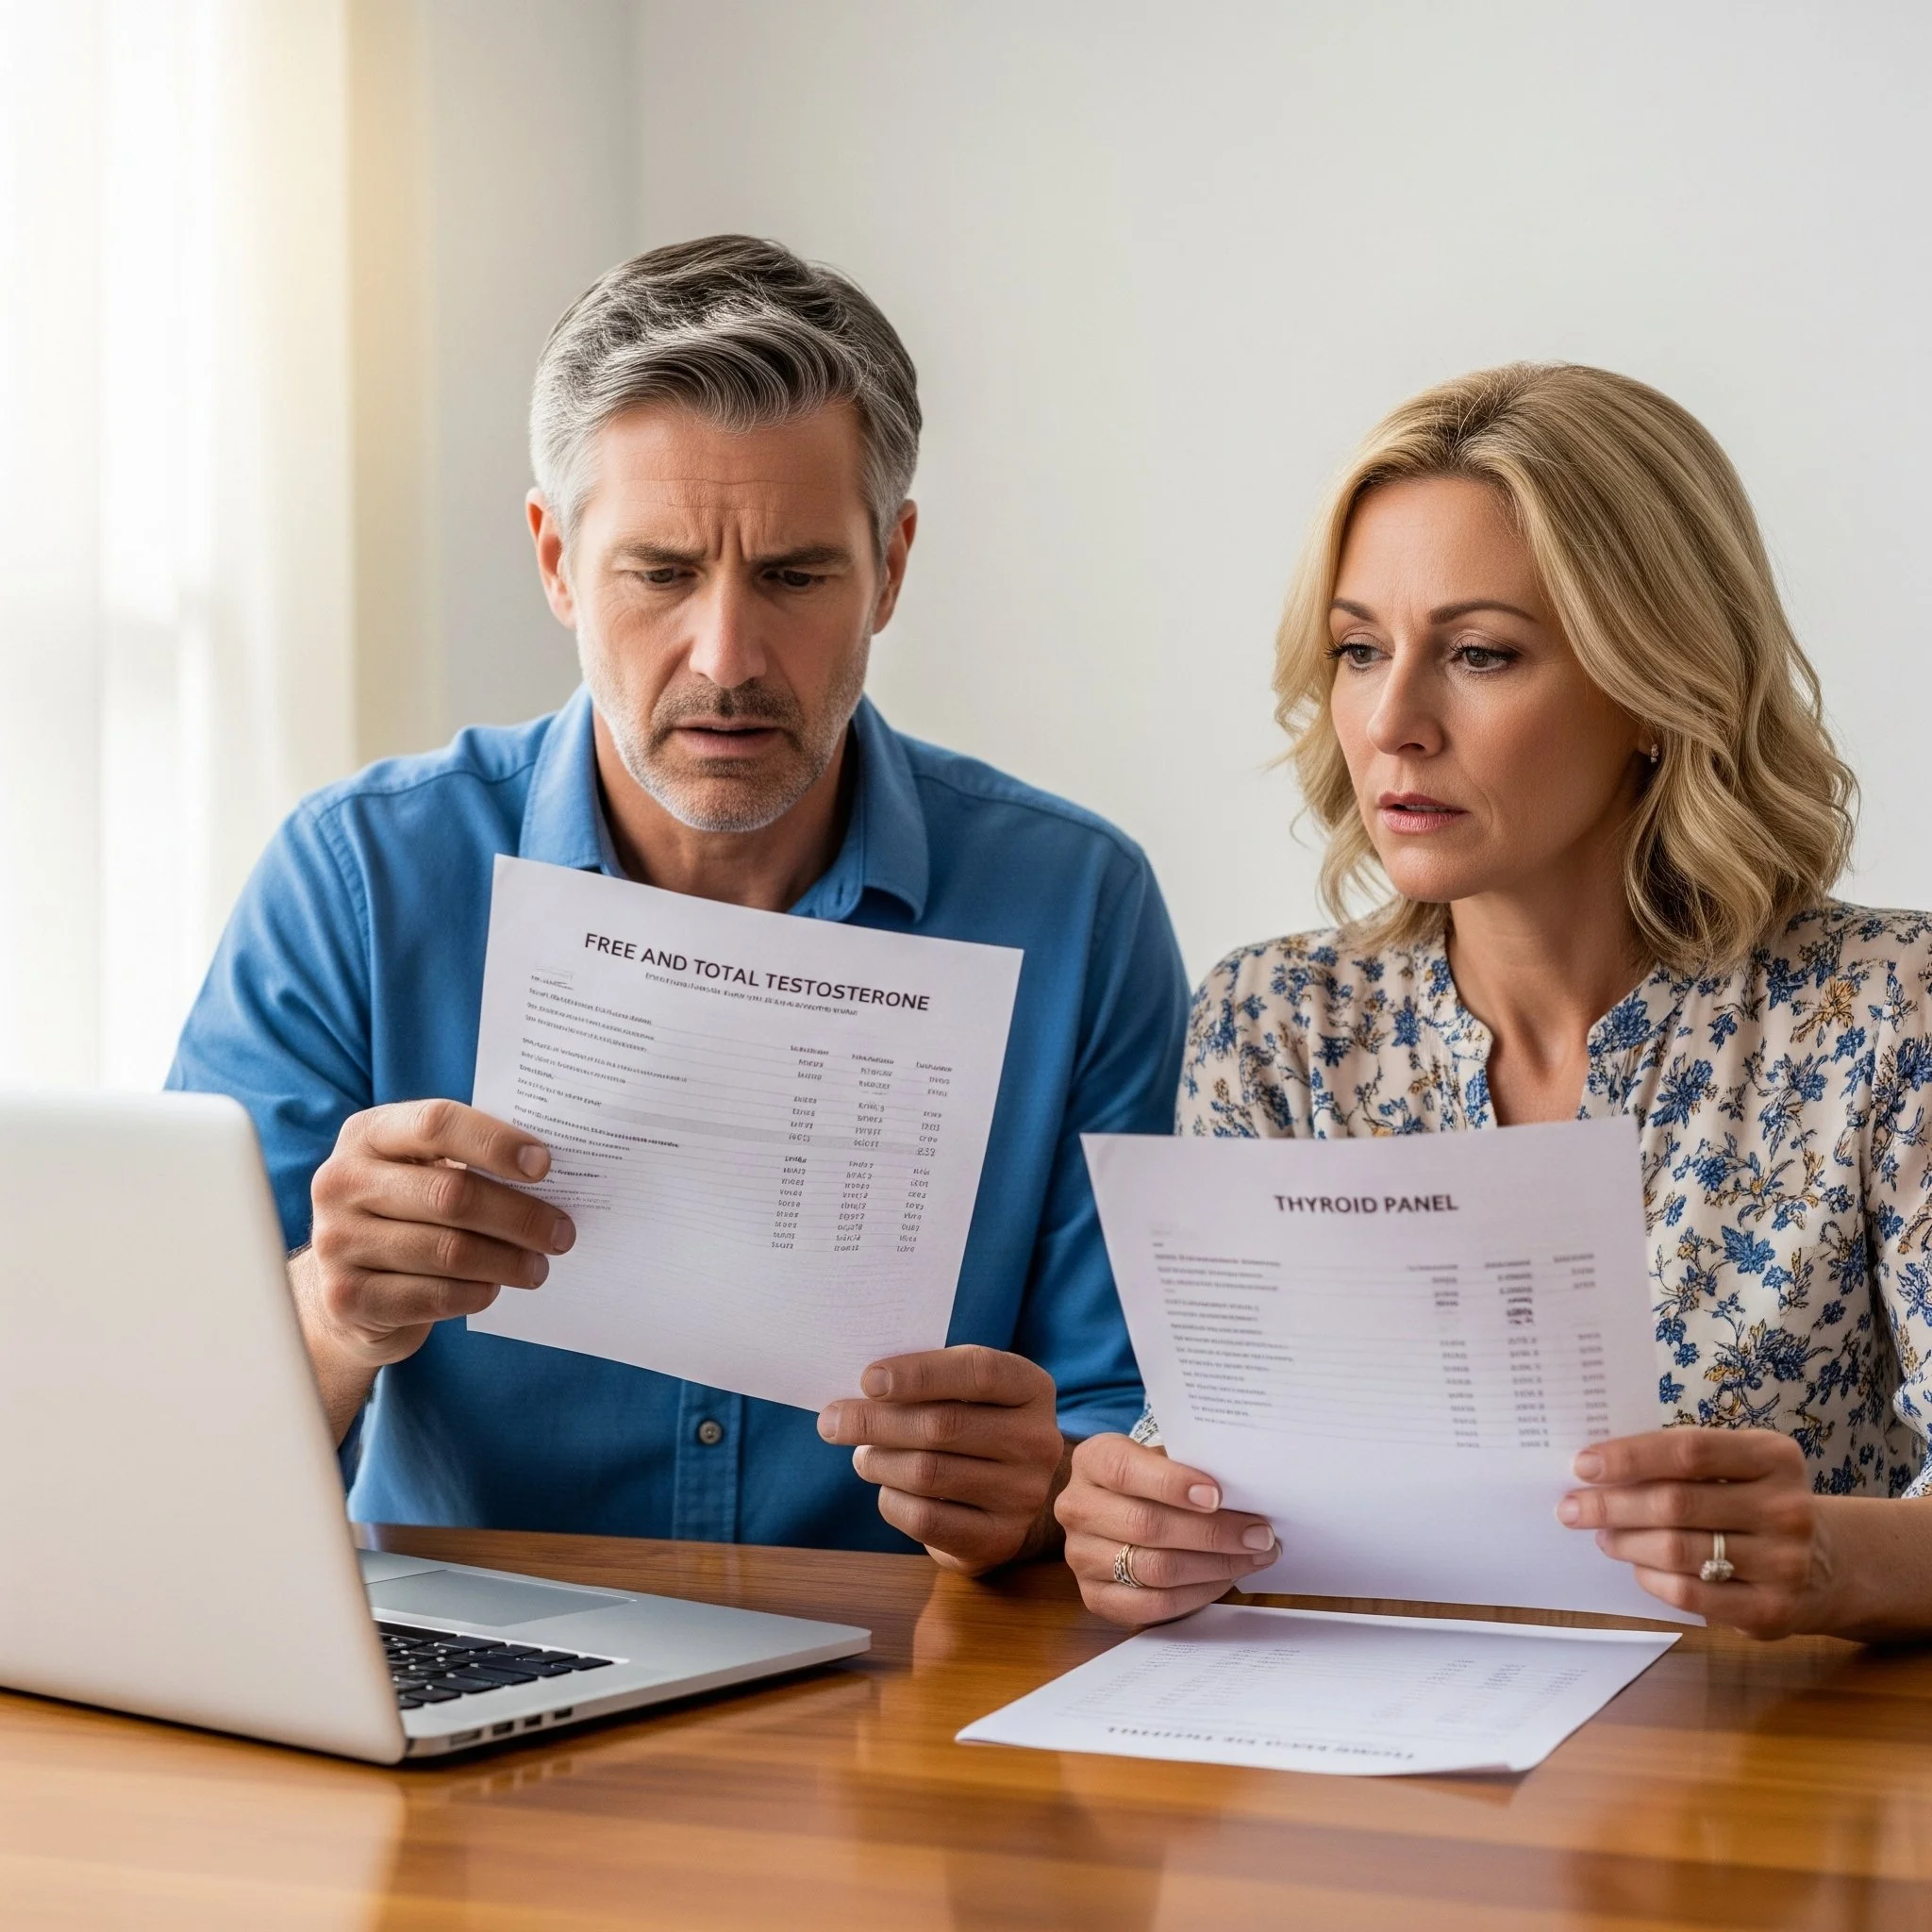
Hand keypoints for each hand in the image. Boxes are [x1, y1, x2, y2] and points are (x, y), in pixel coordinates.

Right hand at [293, 1099, 574, 1432]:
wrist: (343, 1285)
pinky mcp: (348, 1297)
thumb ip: (469, 1159)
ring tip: (538, 1266)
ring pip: (449, 1251)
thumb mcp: (422, 1170)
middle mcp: (341, 1182)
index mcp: (368, 1134)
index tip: (544, 1165)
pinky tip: (493, 1288)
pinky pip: (434, 1296)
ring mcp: (337, 1241)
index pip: (437, 1124)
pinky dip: (476, 1293)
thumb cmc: (406, 1212)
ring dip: (508, 1261)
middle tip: (561, 1232)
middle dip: (519, 1215)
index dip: (496, 1143)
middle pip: (451, 1194)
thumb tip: (548, 1170)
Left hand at [816, 1346, 1065, 1576]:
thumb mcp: (968, 1392)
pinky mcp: (998, 1539)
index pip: (979, 1372)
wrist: (1010, 1496)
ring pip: (928, 1473)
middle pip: (944, 1425)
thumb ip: (929, 1381)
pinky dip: (892, 1499)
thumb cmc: (973, 1426)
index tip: (868, 1379)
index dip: (920, 1373)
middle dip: (877, 1421)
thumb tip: (863, 1389)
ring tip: (862, 1455)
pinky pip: (925, 1519)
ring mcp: (1023, 1495)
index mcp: (1031, 1389)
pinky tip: (887, 1487)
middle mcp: (1037, 1441)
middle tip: (833, 1419)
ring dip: (879, 1461)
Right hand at [1056, 1433, 1277, 1626]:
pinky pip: (1152, 1605)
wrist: (1120, 1508)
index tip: (1218, 1495)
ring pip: (1154, 1569)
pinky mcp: (1094, 1597)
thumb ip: (1191, 1466)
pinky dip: (1197, 1594)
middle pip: (1146, 1525)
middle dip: (1212, 1533)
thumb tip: (1246, 1490)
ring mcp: (1080, 1556)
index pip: (1126, 1471)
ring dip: (1214, 1566)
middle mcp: (1077, 1507)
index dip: (1173, 1484)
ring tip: (1254, 1557)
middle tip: (1260, 1534)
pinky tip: (1225, 1579)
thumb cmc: (1153, 1478)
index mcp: (1092, 1460)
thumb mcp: (1162, 1457)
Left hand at [1559, 1428, 1831, 1636]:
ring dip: (1625, 1542)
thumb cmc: (1757, 1502)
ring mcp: (1784, 1563)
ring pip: (1677, 1551)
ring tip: (1601, 1536)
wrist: (1829, 1565)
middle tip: (1572, 1507)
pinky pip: (1691, 1595)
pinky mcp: (1774, 1611)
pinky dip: (1651, 1580)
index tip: (1583, 1464)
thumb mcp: (1740, 1466)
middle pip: (1676, 1503)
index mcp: (1774, 1457)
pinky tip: (1637, 1567)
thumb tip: (1599, 1469)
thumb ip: (1682, 1461)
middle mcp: (1786, 1508)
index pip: (1688, 1450)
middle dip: (1611, 1505)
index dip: (1629, 1456)